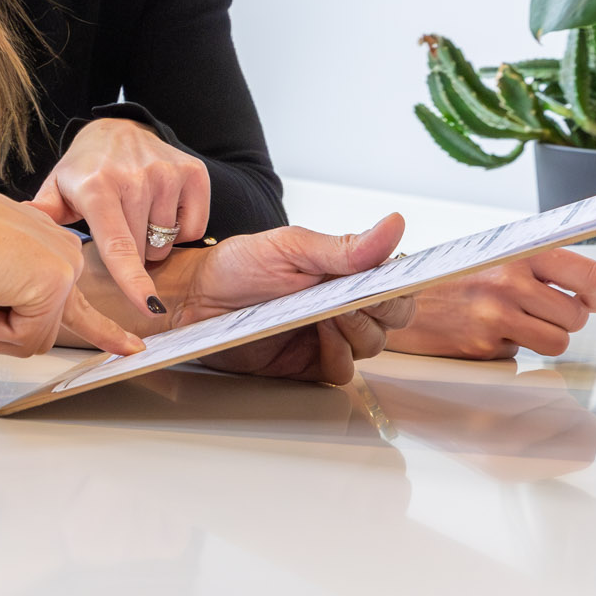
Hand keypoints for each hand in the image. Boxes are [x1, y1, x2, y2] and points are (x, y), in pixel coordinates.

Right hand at [0, 168, 142, 359]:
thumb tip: (17, 337)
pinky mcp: (53, 284)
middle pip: (45, 324)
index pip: (75, 293)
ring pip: (29, 337)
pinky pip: (19, 338)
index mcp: (42, 240)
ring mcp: (61, 266)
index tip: (129, 347)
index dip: (101, 328)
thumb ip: (2, 303)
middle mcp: (59, 250)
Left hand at [30, 118, 208, 317]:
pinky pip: (194, 228)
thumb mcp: (58, 189)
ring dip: (154, 242)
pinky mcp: (193, 172)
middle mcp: (136, 177)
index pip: (119, 245)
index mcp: (98, 187)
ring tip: (137, 215)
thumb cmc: (85, 170)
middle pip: (144, 252)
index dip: (133, 280)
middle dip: (131, 256)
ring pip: (167, 243)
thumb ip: (43, 216)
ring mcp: (167, 173)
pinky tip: (162, 209)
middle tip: (118, 228)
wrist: (117, 129)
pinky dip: (180, 230)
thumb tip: (20, 237)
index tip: (148, 306)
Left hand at [174, 214, 414, 384]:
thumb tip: (394, 224)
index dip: (401, 288)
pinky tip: (316, 337)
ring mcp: (329, 337)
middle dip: (379, 311)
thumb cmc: (237, 265)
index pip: (396, 286)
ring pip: (372, 346)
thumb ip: (344, 247)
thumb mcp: (290, 247)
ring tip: (322, 313)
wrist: (194, 299)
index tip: (390, 284)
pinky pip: (342, 370)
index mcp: (345, 273)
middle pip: (392, 320)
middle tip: (349, 299)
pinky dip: (337, 356)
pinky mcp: (310, 364)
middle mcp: (343, 305)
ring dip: (355, 331)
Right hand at [384, 248, 595, 358]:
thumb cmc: (448, 275)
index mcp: (516, 252)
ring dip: (546, 337)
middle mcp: (509, 283)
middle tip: (545, 311)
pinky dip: (511, 347)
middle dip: (567, 318)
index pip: (587, 274)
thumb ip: (535, 262)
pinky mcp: (484, 346)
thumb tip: (592, 283)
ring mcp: (496, 317)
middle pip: (576, 315)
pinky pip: (522, 354)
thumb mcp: (491, 252)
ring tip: (519, 323)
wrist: (395, 294)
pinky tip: (487, 332)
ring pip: (558, 341)